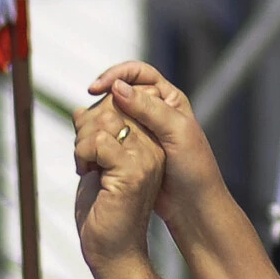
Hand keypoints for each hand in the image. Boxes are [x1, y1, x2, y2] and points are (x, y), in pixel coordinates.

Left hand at [73, 87, 165, 268]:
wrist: (113, 251)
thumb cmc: (104, 211)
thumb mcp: (98, 163)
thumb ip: (95, 135)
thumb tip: (81, 110)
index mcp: (150, 145)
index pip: (120, 104)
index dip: (94, 115)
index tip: (88, 146)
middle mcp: (154, 149)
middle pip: (112, 108)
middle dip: (86, 127)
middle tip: (84, 157)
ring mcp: (146, 159)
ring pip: (104, 121)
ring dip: (82, 141)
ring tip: (86, 165)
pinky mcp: (133, 172)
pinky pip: (98, 141)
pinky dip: (82, 154)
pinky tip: (86, 172)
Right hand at [86, 62, 227, 230]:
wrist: (193, 205)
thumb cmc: (194, 168)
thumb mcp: (176, 133)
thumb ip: (148, 108)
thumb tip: (117, 87)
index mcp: (170, 100)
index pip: (138, 73)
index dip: (116, 74)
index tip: (98, 88)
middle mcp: (156, 110)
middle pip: (121, 91)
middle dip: (103, 98)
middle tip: (89, 111)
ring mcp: (143, 130)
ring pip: (112, 113)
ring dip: (97, 118)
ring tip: (86, 129)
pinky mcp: (132, 149)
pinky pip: (110, 135)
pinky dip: (99, 136)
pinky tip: (91, 144)